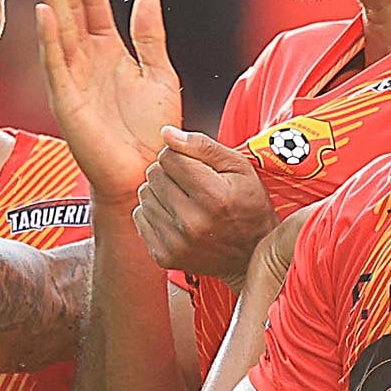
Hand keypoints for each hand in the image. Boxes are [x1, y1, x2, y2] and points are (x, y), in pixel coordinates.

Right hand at [32, 0, 179, 205]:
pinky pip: (56, 64)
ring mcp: (73, 79)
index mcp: (108, 52)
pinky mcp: (67, 101)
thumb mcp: (159, 75)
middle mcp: (86, 60)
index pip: (93, 3)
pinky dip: (50, 38)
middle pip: (71, 6)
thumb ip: (150, 36)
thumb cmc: (152, 131)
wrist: (146, 173)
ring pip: (60, 27)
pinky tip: (47, 12)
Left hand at [137, 129, 274, 278]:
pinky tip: (175, 217)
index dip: (180, 155)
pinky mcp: (164, 256)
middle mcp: (193, 222)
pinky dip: (154, 212)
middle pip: (154, 174)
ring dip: (160, 192)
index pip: (169, 157)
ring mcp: (176, 243)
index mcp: (214, 196)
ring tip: (183, 200)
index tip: (193, 165)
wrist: (250, 257)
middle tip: (189, 183)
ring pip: (144, 194)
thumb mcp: (239, 168)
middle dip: (168, 172)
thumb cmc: (249, 206)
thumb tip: (166, 133)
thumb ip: (203, 146)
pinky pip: (140, 217)